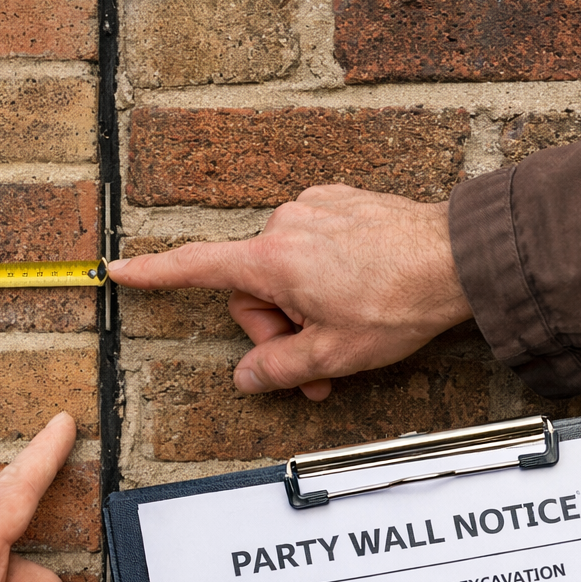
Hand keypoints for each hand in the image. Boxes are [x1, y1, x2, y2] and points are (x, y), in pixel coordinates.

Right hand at [106, 184, 468, 399]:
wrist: (459, 258)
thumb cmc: (400, 299)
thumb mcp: (333, 353)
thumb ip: (278, 369)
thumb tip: (248, 378)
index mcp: (272, 259)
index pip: (196, 268)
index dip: (154, 273)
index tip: (120, 269)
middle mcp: (286, 225)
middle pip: (254, 291)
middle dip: (280, 331)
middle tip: (317, 366)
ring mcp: (315, 210)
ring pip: (286, 272)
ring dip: (305, 308)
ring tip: (345, 332)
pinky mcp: (341, 203)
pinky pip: (313, 247)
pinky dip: (325, 276)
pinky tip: (358, 293)